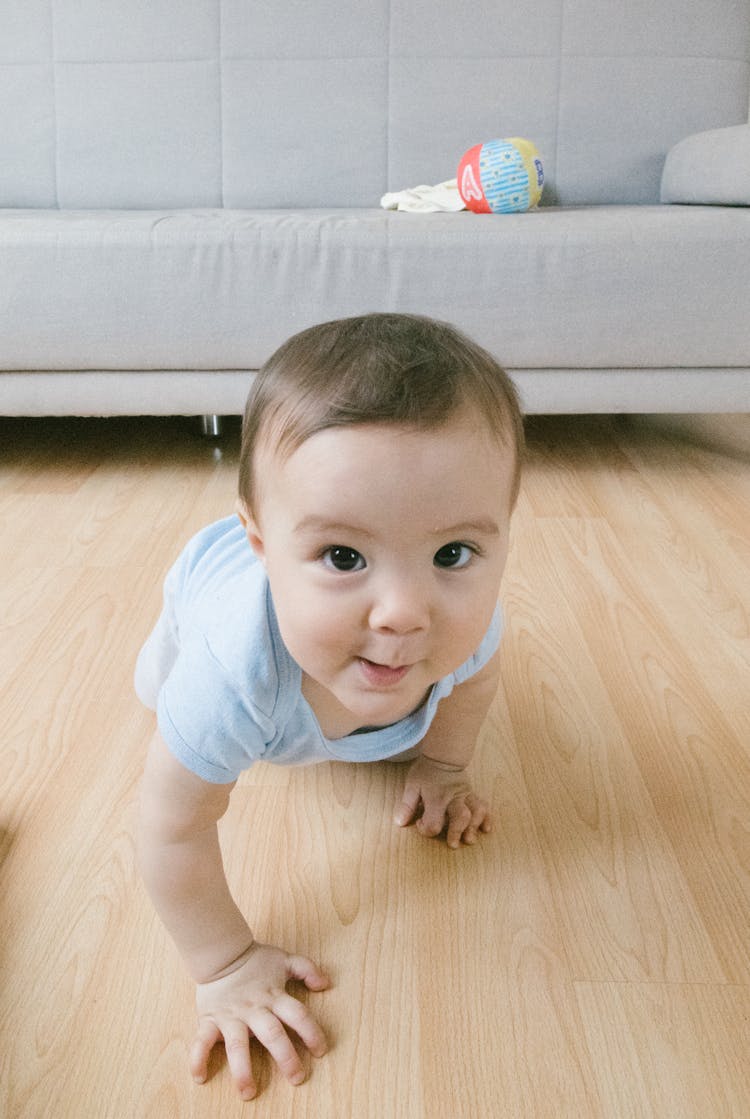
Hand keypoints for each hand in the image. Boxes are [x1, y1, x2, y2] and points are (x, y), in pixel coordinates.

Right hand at [190, 942, 330, 1099]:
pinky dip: (198, 1059)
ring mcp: (230, 1017)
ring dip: (242, 1069)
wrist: (221, 953)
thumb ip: (307, 969)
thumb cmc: (254, 961)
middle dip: (285, 1057)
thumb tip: (325, 983)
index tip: (321, 1051)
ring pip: (237, 1045)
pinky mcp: (209, 1020)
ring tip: (248, 1092)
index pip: (298, 1015)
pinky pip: (201, 1041)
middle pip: (272, 1034)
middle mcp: (254, 1010)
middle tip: (296, 1078)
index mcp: (274, 996)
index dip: (312, 1032)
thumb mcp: (285, 960)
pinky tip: (200, 1077)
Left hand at [394, 755, 492, 848]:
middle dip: (458, 833)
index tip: (421, 824)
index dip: (426, 829)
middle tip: (453, 844)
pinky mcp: (473, 794)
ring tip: (469, 838)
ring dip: (474, 827)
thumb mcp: (412, 786)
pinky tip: (485, 829)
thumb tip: (400, 823)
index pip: (434, 822)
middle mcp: (453, 798)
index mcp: (436, 798)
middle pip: (461, 817)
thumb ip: (406, 805)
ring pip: (476, 811)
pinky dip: (486, 818)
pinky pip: (484, 805)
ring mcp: (465, 796)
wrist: (444, 756)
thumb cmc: (426, 772)